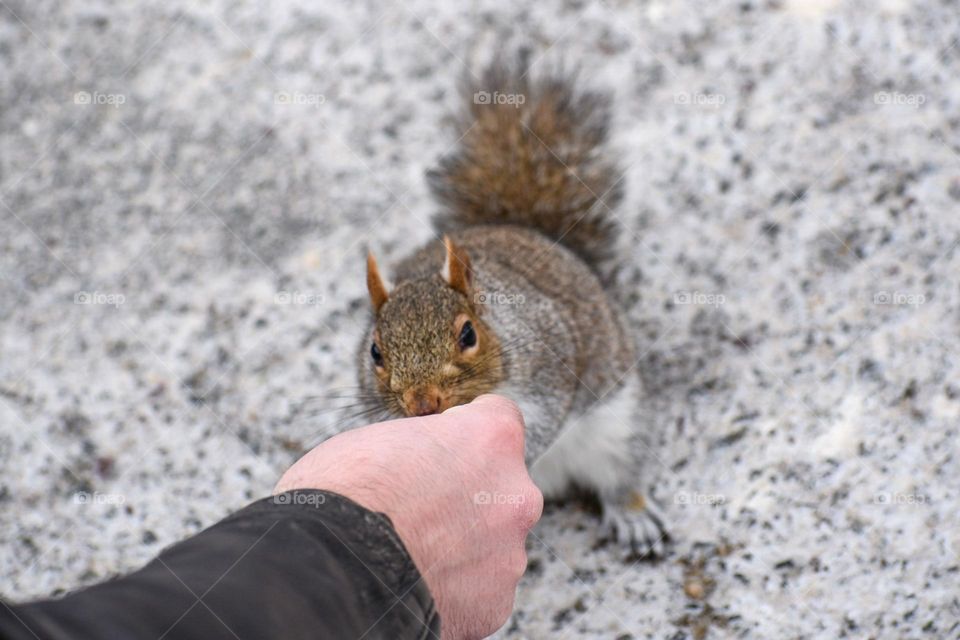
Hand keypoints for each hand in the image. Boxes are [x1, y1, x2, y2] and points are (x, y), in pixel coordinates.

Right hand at [275, 394, 543, 638]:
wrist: (331, 569)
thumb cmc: (344, 496)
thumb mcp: (378, 439)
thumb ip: (422, 448)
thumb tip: (418, 460)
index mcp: (490, 439)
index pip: (500, 417)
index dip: (465, 432)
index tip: (444, 446)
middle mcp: (513, 493)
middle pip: (500, 486)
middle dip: (468, 495)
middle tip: (422, 509)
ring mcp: (509, 552)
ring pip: (492, 541)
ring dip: (463, 544)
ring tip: (413, 552)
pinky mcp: (494, 603)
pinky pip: (480, 589)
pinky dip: (455, 587)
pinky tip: (418, 583)